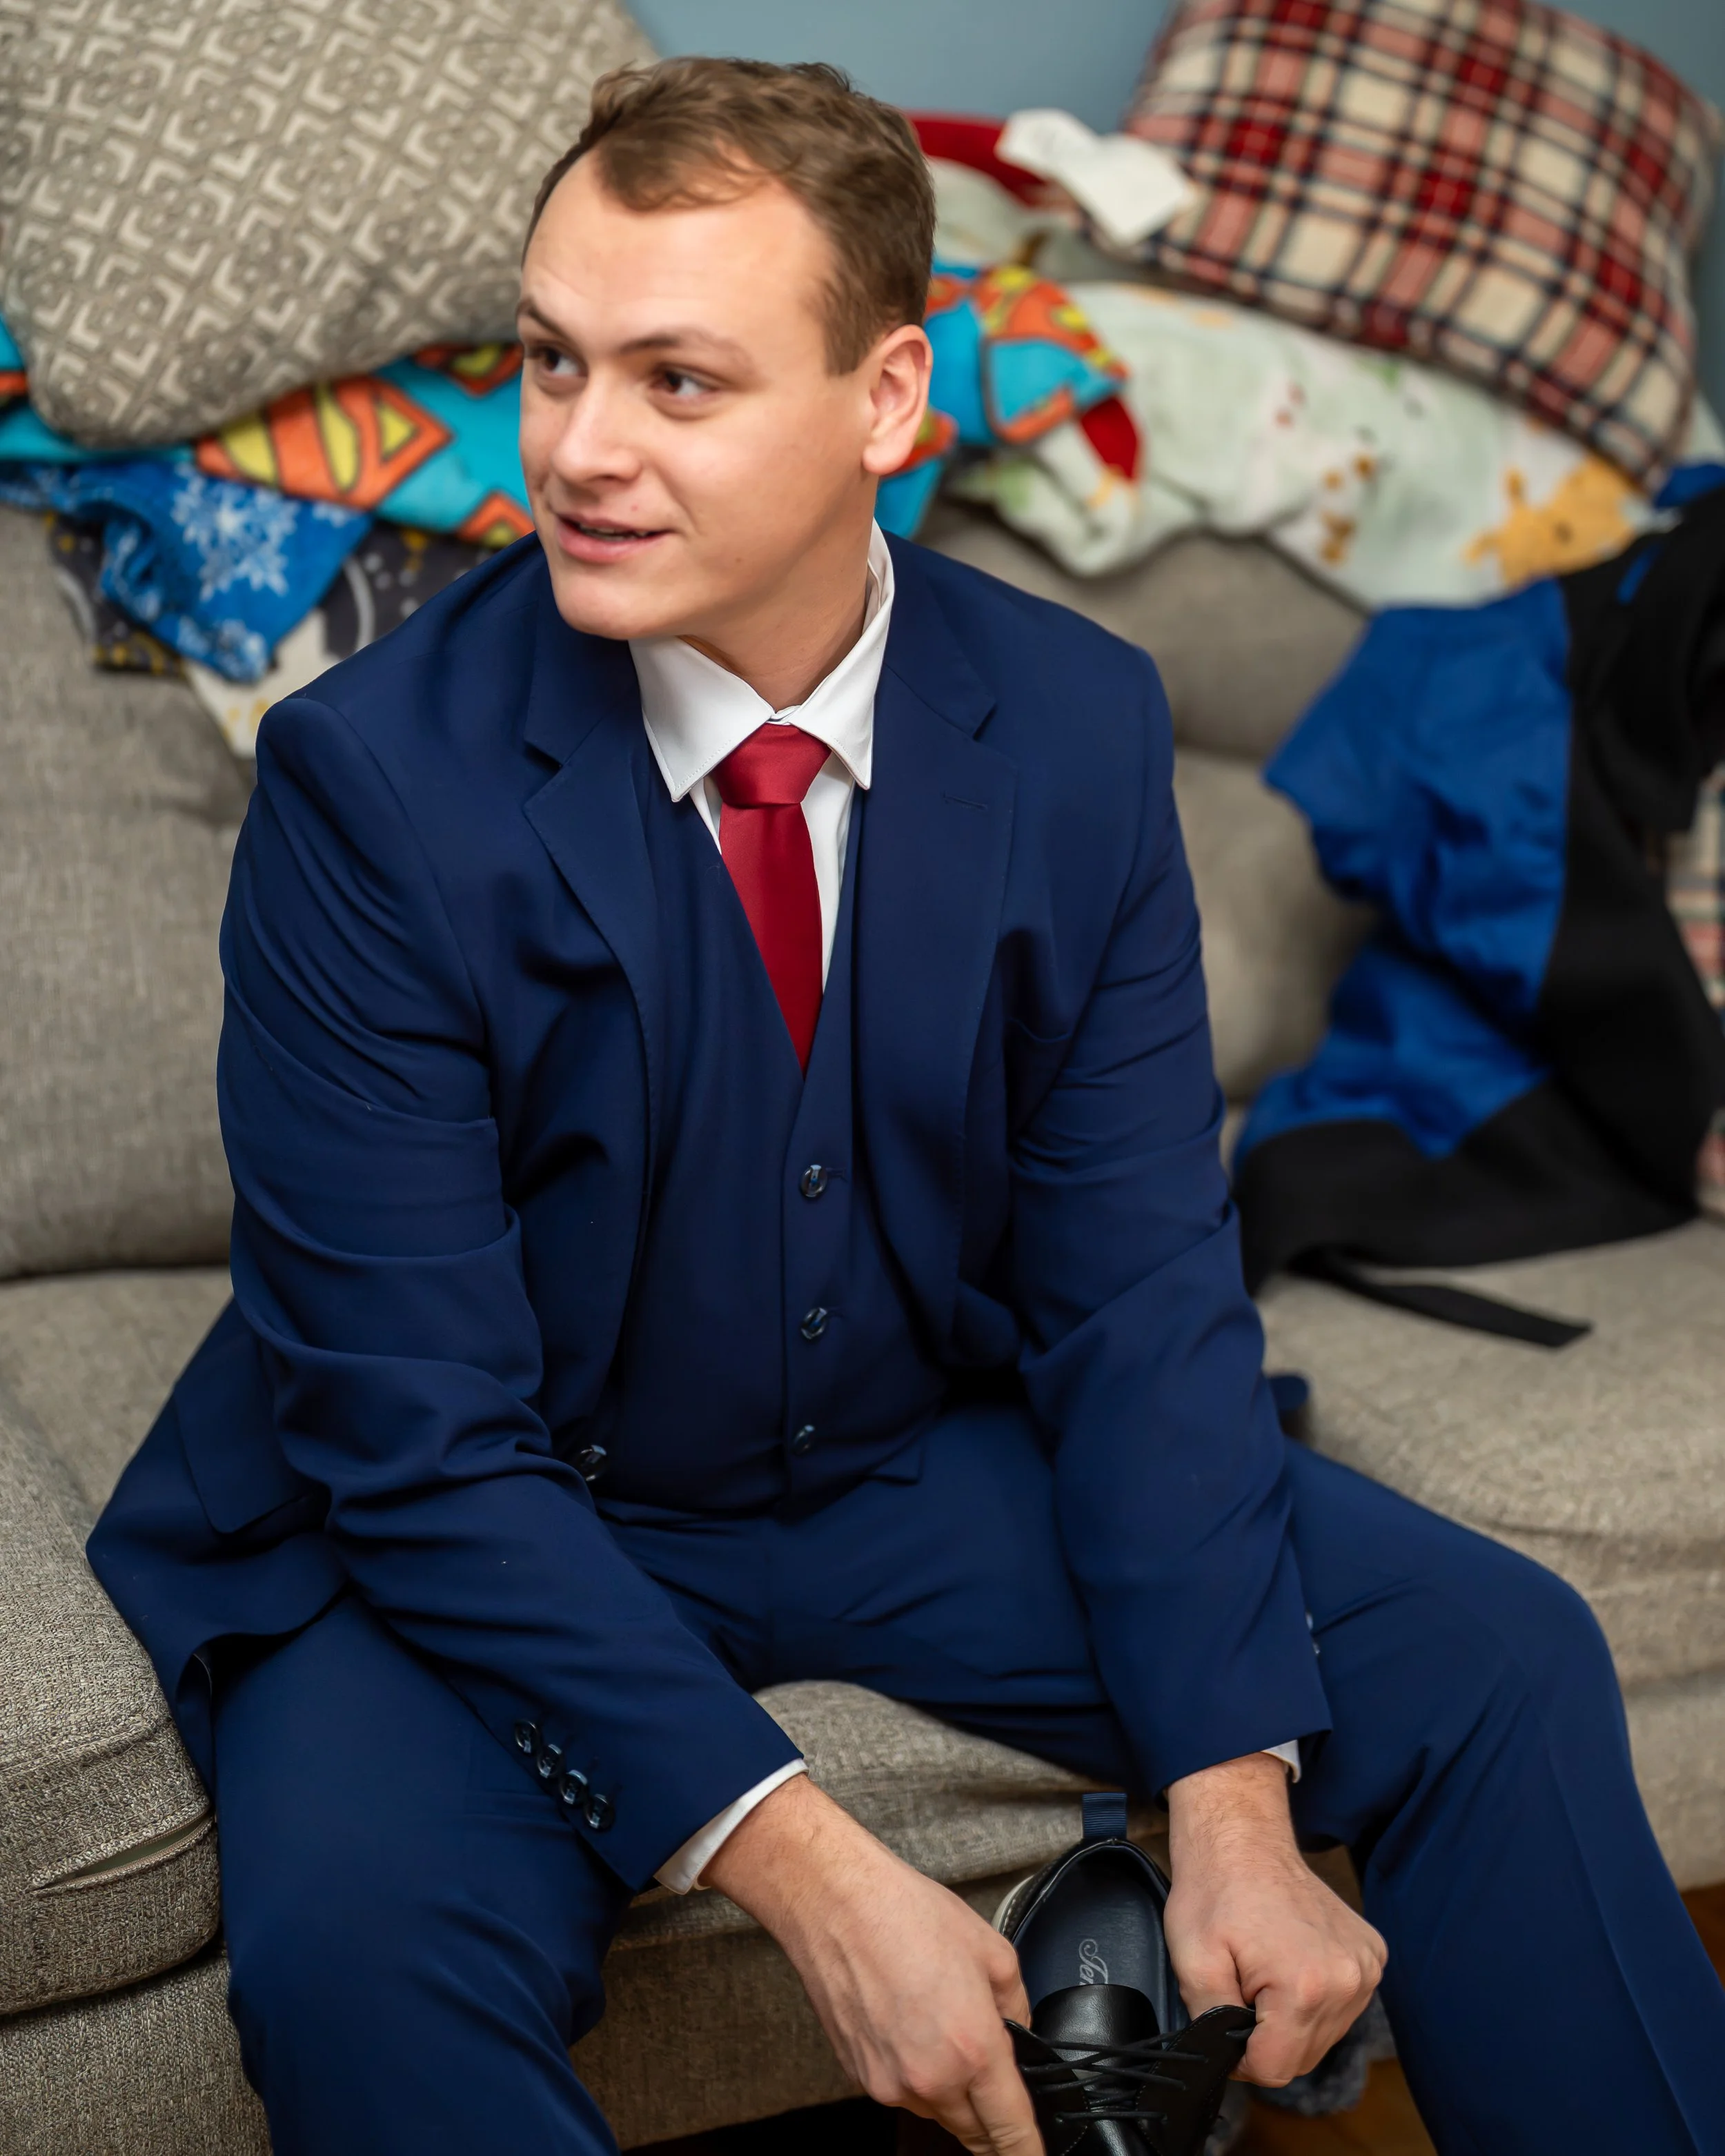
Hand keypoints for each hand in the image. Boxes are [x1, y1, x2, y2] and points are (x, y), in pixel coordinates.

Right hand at [705, 1774, 1042, 2154]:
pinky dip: (914, 2073)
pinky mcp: (860, 2077)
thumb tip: (1019, 2033)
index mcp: (972, 2048)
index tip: (1038, 2155)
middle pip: (974, 2131)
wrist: (837, 1904)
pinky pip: (902, 2091)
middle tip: (993, 2076)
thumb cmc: (906, 1915)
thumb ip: (1018, 2005)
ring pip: (937, 2111)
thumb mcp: (992, 1949)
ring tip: (939, 2025)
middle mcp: (930, 2079)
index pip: (1011, 2130)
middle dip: (991, 2115)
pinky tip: (910, 2024)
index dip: (1029, 2150)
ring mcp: (889, 2083)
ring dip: (950, 2090)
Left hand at [1164, 1753, 1385, 2087]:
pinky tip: (1291, 1962)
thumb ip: (1211, 2026)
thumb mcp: (1192, 1962)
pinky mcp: (1372, 1955)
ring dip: (1290, 2018)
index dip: (1239, 2054)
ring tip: (1265, 1971)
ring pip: (1322, 2035)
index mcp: (1305, 1988)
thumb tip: (1224, 2063)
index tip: (1226, 2017)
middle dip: (1265, 2034)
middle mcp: (1347, 1981)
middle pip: (1301, 2057)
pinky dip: (1314, 1996)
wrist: (1244, 1839)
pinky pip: (1341, 2005)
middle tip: (1242, 1986)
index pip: (1274, 2070)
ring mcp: (1366, 1966)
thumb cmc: (1215, 1891)